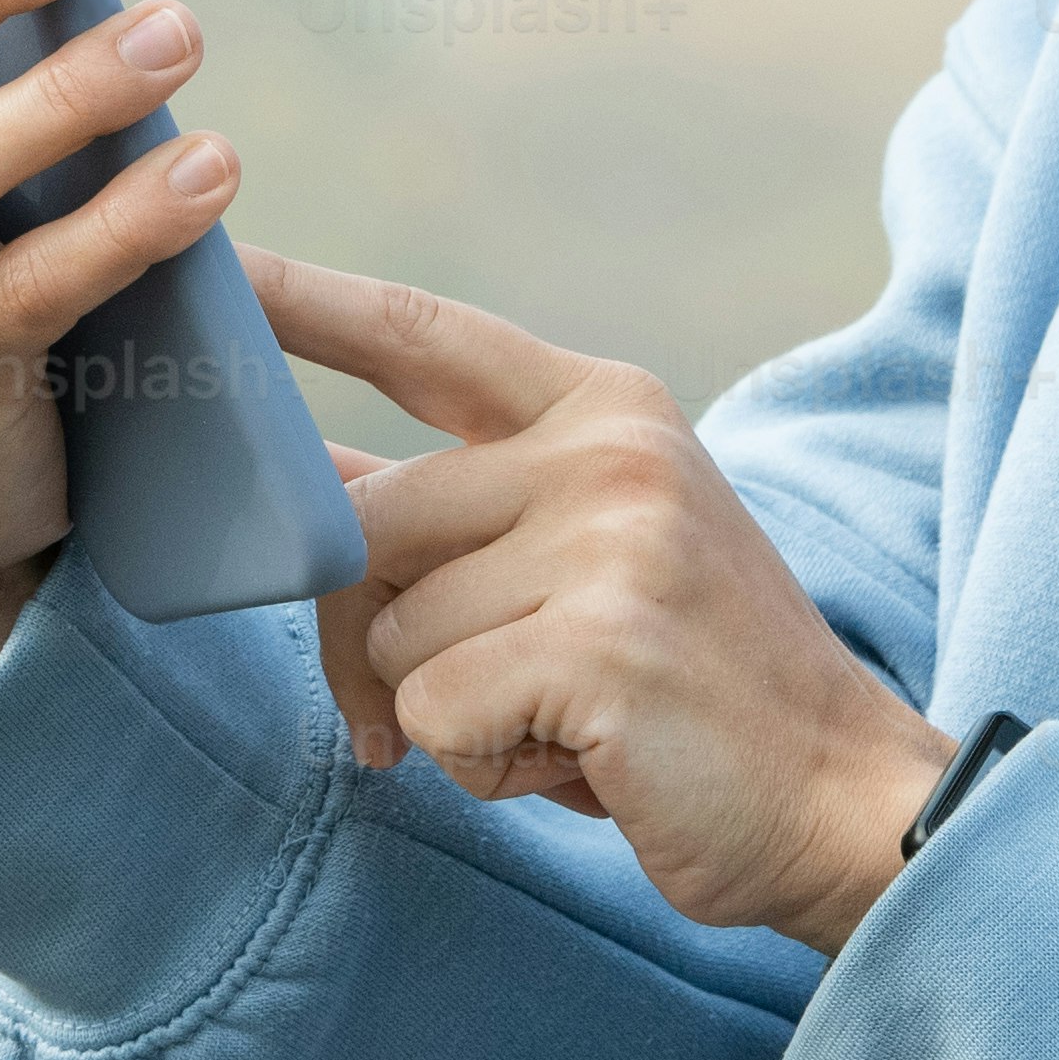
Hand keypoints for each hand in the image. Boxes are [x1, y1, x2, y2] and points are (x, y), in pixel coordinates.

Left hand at [249, 253, 957, 953]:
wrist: (846, 798)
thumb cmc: (692, 690)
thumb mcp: (592, 553)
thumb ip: (464, 510)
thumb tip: (304, 483)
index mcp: (606, 406)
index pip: (420, 331)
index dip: (305, 301)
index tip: (213, 261)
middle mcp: (606, 451)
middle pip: (361, 521)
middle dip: (374, 635)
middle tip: (476, 699)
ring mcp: (610, 540)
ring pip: (387, 631)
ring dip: (448, 712)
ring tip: (568, 719)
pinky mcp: (601, 642)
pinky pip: (432, 712)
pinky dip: (482, 764)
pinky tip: (583, 759)